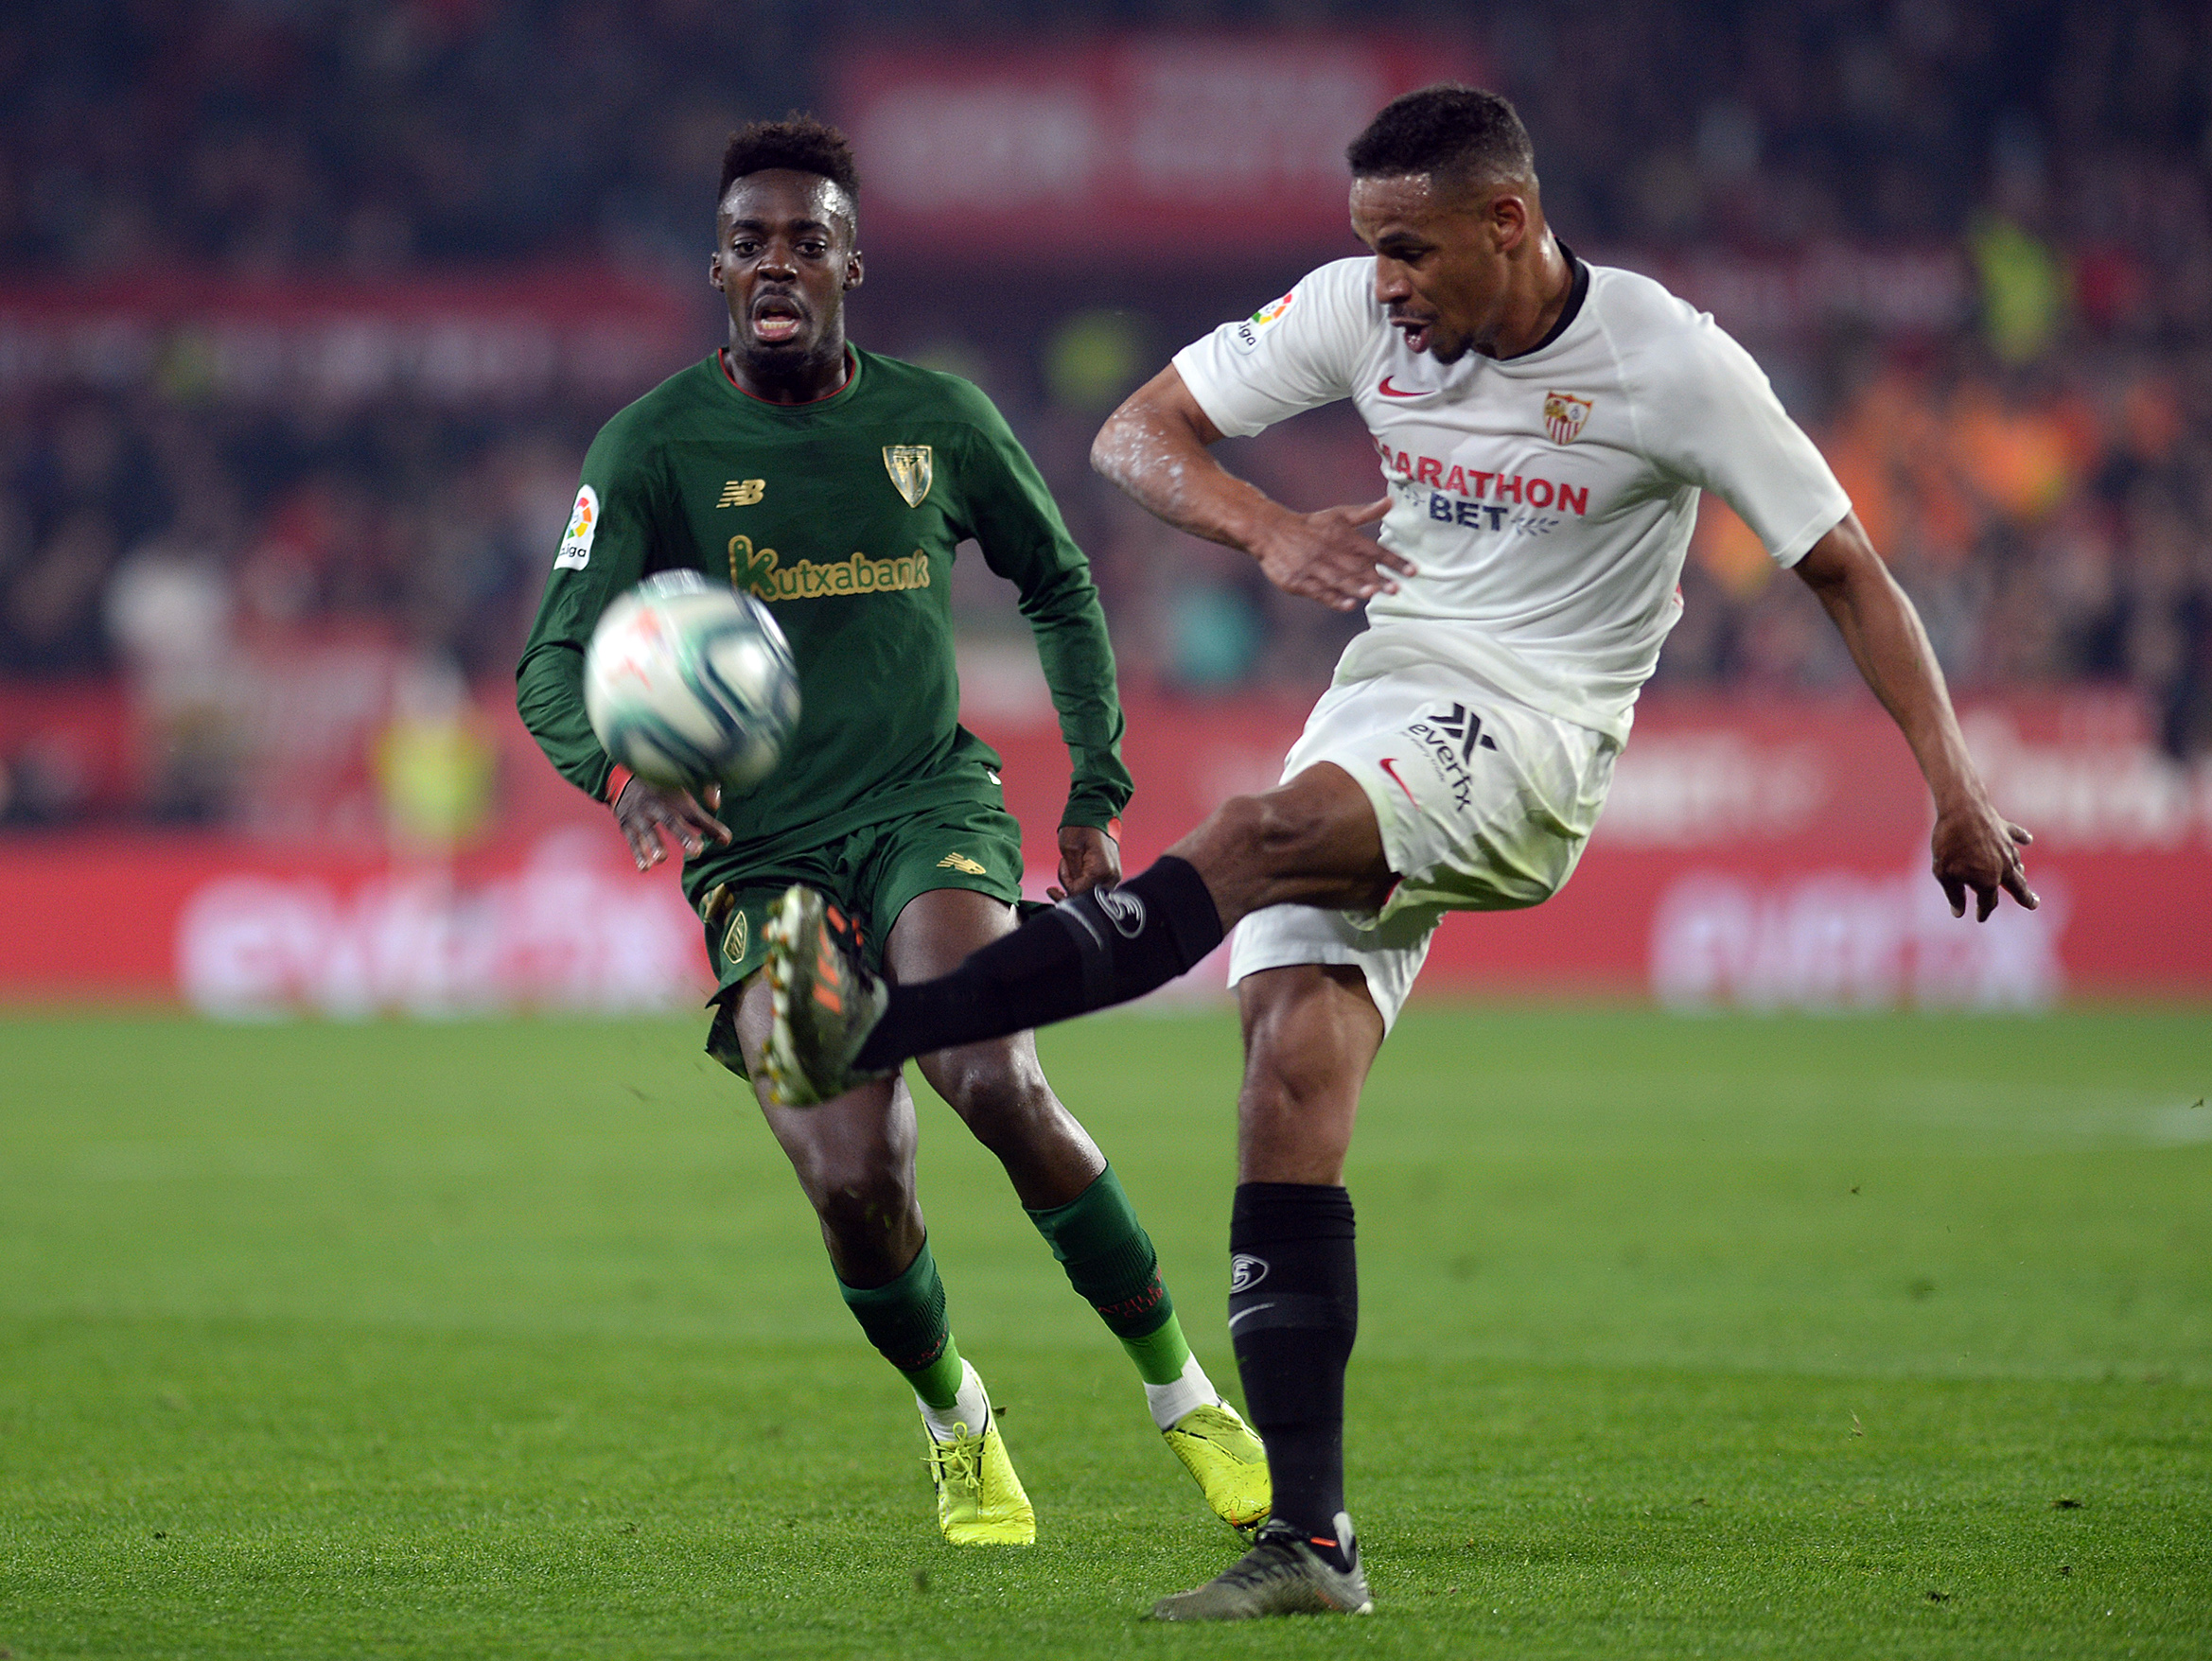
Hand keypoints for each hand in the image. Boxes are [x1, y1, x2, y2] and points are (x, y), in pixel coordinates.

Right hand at [613, 777, 730, 871]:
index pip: (695, 813)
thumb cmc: (663, 784)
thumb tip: (715, 804)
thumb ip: (705, 788)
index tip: (725, 839)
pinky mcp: (627, 823)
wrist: (625, 776)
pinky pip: (632, 839)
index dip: (710, 826)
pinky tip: (644, 868)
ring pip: (648, 830)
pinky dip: (638, 853)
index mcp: (674, 796)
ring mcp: (640, 815)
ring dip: (655, 844)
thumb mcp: (683, 780)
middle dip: (683, 835)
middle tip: (697, 851)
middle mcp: (657, 804)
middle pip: (671, 820)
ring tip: (662, 858)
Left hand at [1049, 823, 1121, 900]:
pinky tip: (1077, 866)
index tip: (1054, 882)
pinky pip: (1094, 886)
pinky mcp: (1111, 875)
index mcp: (1102, 872)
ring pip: (1090, 893)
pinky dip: (1083, 880)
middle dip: (1070, 886)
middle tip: (1064, 865)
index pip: (1078, 894)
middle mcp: (1112, 878)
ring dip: (1076, 882)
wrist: (1095, 811)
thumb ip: (1072, 876)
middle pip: (1086, 897)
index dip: (1064, 888)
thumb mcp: (1069, 850)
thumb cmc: (1080, 827)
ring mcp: (1114, 877)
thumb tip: (1073, 894)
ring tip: (1070, 862)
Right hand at [1249, 496, 1414, 612]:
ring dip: (1357, 586)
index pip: (1374, 550)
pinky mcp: (1299, 581)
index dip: (1394, 560)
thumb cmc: (1310, 525)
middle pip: (1358, 567)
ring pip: (1339, 579)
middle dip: (1378, 578)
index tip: (1412, 570)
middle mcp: (1331, 552)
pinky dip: (1335, 598)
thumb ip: (1366, 513)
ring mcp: (1314, 568)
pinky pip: (1319, 592)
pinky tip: (1349, 604)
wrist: (1271, 532)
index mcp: (1344, 536)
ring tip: (1374, 593)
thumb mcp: (1339, 515)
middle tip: (1396, 589)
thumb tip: (1391, 501)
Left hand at [1931, 798, 2036, 920]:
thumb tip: (1959, 913)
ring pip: (2017, 864)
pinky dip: (2022, 839)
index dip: (1983, 911)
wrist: (1961, 809)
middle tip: (2034, 904)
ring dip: (2019, 872)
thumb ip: (1954, 894)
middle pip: (2018, 887)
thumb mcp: (1943, 873)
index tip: (1979, 917)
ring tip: (2021, 877)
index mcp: (1988, 881)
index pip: (1989, 902)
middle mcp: (2003, 867)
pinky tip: (2027, 840)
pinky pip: (2017, 836)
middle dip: (2026, 898)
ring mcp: (2007, 848)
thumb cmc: (1949, 843)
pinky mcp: (2005, 830)